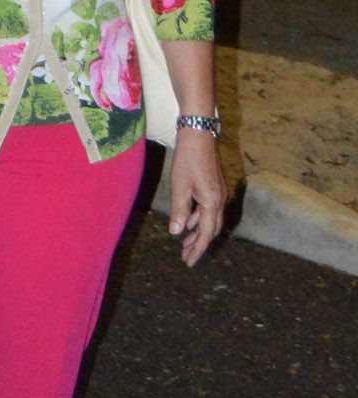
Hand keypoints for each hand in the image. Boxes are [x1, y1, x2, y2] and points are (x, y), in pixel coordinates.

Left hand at [168, 128, 227, 265]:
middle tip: (186, 256)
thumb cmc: (188, 159)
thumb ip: (180, 211)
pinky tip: (188, 221)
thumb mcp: (180, 186)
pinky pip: (209, 209)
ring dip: (198, 231)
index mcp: (212, 202)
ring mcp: (220, 192)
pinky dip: (199, 218)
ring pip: (211, 219)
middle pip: (211, 229)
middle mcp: (220, 199)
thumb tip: (177, 233)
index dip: (197, 249)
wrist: (199, 135)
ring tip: (185, 242)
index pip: (206, 234)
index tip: (188, 262)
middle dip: (199, 244)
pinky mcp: (215, 185)